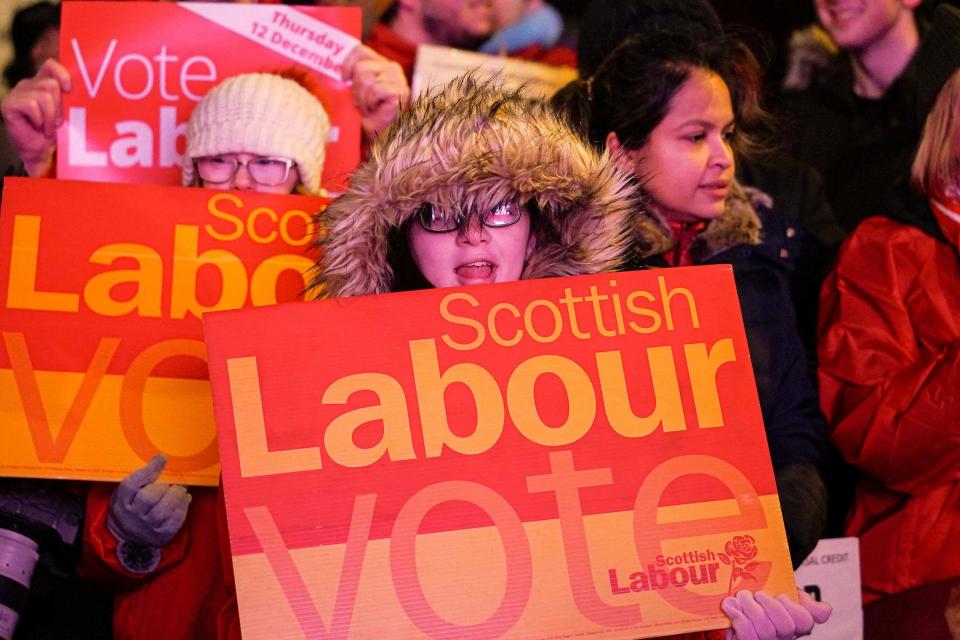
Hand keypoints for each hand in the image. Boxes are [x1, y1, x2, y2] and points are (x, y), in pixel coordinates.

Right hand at [0, 58, 70, 175]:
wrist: (44, 153)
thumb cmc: (60, 133)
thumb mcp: (71, 113)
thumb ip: (74, 98)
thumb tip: (94, 90)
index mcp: (44, 82)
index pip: (52, 65)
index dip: (62, 74)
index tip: (70, 90)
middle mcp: (30, 84)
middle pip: (51, 84)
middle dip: (59, 106)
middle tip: (58, 121)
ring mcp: (18, 93)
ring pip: (43, 96)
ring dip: (51, 116)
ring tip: (49, 127)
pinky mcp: (9, 103)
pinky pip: (31, 105)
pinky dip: (40, 120)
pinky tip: (39, 128)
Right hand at [108, 455, 190, 547]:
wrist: (129, 536)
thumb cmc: (133, 505)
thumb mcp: (129, 491)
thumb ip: (142, 477)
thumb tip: (162, 457)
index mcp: (122, 499)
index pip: (131, 484)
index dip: (149, 470)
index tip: (162, 458)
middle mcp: (132, 514)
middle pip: (148, 498)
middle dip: (164, 486)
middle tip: (173, 482)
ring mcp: (147, 526)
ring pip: (162, 511)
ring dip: (176, 496)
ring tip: (180, 489)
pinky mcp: (162, 534)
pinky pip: (174, 521)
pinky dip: (183, 507)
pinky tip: (184, 499)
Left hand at [342, 44, 409, 141]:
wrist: (380, 137)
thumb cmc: (367, 115)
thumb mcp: (354, 92)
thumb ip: (348, 77)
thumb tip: (329, 67)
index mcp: (380, 64)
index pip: (360, 51)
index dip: (347, 63)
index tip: (343, 78)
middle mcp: (391, 68)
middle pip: (361, 68)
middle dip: (356, 89)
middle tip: (361, 103)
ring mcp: (398, 79)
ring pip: (366, 79)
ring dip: (362, 98)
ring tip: (368, 108)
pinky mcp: (400, 91)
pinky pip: (375, 90)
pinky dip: (370, 103)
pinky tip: (376, 110)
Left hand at [722, 589, 831, 639]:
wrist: (738, 608)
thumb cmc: (763, 602)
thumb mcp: (786, 595)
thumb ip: (806, 601)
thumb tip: (825, 609)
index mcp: (795, 623)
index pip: (805, 621)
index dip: (793, 608)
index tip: (780, 595)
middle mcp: (783, 636)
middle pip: (786, 626)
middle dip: (771, 606)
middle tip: (758, 594)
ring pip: (765, 630)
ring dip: (751, 608)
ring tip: (743, 596)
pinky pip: (747, 633)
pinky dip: (737, 616)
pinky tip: (730, 605)